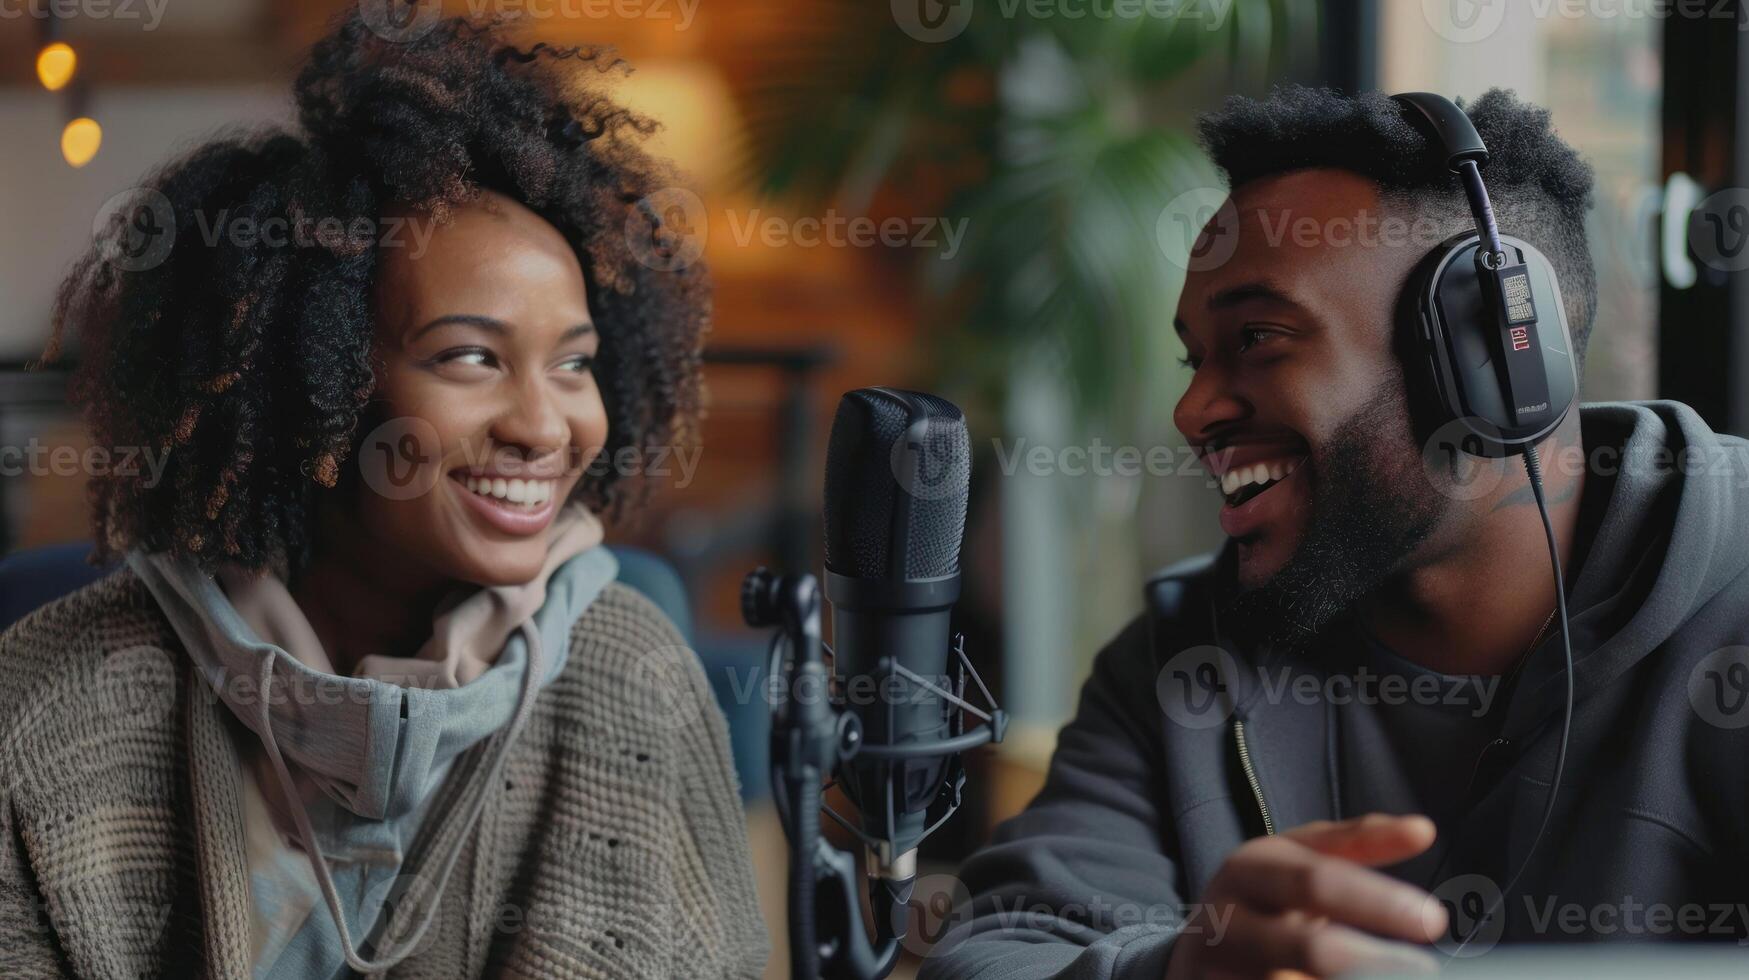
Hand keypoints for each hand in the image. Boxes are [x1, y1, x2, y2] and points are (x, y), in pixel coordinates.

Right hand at [1163, 813, 1448, 979]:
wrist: (1197, 951)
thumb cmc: (1264, 897)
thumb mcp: (1295, 856)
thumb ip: (1355, 842)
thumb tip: (1423, 829)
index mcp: (1249, 869)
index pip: (1317, 882)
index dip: (1377, 902)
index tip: (1433, 920)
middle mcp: (1228, 921)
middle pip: (1309, 947)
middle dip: (1372, 961)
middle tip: (1427, 970)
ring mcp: (1220, 972)